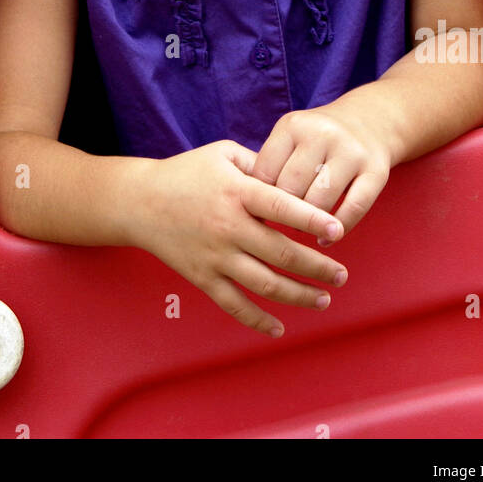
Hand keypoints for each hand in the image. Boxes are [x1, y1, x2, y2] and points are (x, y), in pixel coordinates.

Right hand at [129, 139, 347, 337]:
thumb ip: (261, 163)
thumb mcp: (224, 153)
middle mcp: (228, 226)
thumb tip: (297, 177)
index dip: (312, 220)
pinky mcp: (202, 278)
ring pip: (265, 285)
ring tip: (324, 298)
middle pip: (281, 253)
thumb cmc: (187, 172)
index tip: (338, 230)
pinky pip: (234, 305)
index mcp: (237, 192)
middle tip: (342, 274)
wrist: (140, 202)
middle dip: (318, 267)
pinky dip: (258, 320)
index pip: (282, 207)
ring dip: (299, 296)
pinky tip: (279, 328)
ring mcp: (215, 256)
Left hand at [250, 97, 393, 237]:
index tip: (258, 212)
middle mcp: (322, 134)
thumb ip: (271, 164)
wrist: (370, 119)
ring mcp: (351, 152)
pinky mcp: (376, 170)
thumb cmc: (317, 138)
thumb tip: (247, 210)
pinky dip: (338, 230)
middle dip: (283, 212)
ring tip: (303, 230)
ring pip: (321, 201)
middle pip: (291, 189)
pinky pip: (354, 208)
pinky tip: (326, 238)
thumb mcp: (291, 136)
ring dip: (309, 223)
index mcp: (293, 125)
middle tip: (281, 225)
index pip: (265, 173)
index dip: (259, 198)